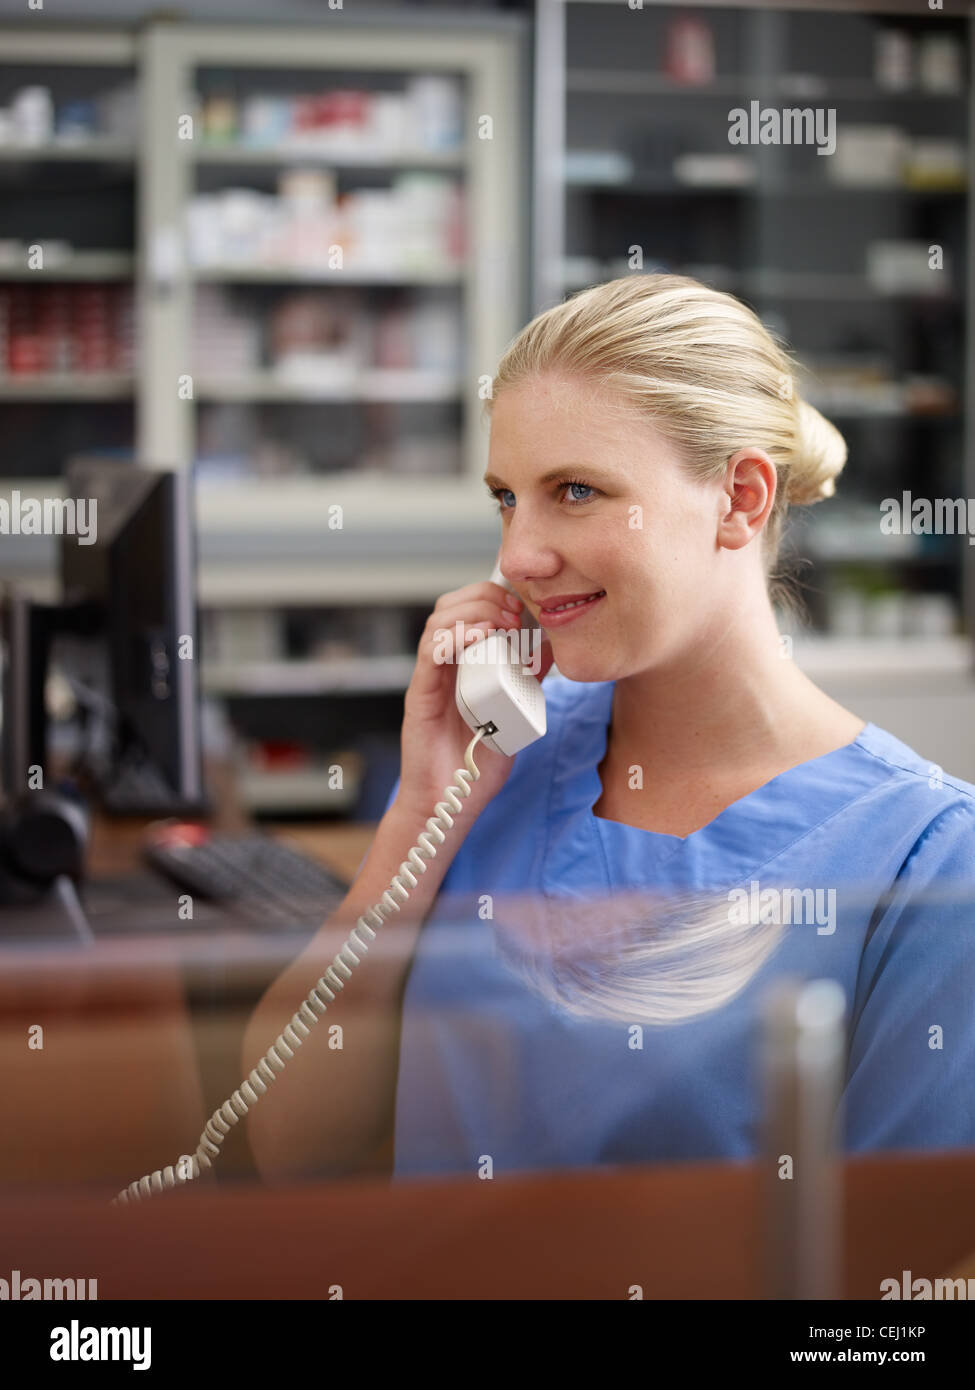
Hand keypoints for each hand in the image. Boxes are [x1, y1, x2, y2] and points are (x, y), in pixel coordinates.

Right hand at [395, 580, 553, 831]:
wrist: (451, 802)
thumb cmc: (480, 761)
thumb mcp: (515, 711)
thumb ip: (527, 679)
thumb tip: (549, 647)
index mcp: (463, 663)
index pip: (469, 610)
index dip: (494, 596)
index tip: (523, 607)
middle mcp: (443, 665)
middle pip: (451, 606)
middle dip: (485, 597)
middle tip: (515, 614)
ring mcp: (430, 678)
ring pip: (439, 621)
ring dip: (474, 612)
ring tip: (501, 624)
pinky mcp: (421, 695)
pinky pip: (430, 652)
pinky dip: (453, 636)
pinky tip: (478, 636)